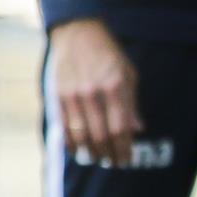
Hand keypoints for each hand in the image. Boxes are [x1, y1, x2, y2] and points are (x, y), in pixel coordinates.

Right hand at [48, 18, 142, 165]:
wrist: (78, 33)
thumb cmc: (109, 55)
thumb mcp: (129, 74)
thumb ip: (132, 104)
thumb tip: (138, 130)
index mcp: (115, 87)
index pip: (121, 128)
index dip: (124, 149)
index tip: (126, 160)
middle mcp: (94, 92)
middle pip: (101, 135)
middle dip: (109, 154)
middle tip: (113, 163)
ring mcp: (73, 94)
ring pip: (81, 134)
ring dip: (90, 152)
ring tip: (97, 159)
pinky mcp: (58, 94)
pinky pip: (64, 126)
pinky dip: (71, 142)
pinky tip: (77, 150)